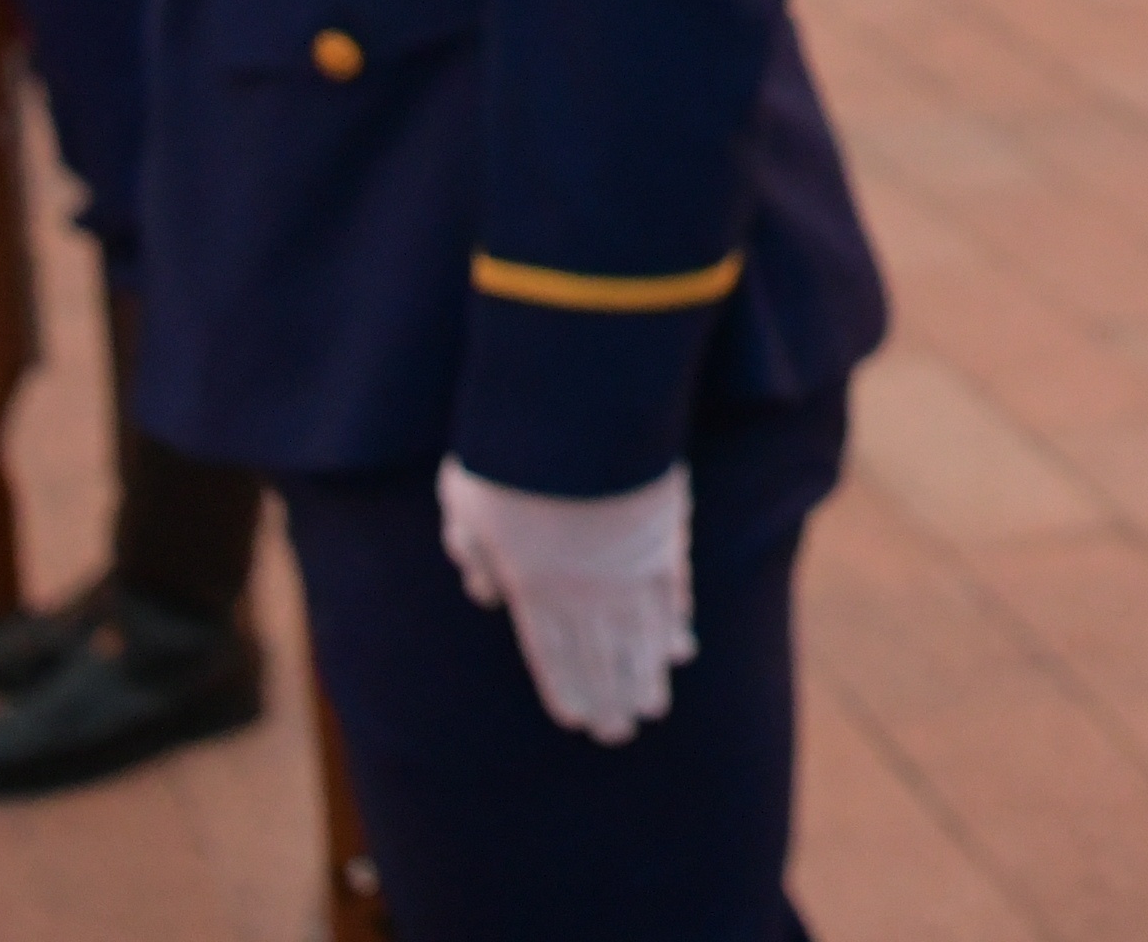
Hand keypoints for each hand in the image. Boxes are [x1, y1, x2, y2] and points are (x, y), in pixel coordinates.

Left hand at [435, 458, 692, 741]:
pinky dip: (676, 624)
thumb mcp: (466, 499)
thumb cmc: (510, 451)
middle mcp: (586, 588)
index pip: (552, 653)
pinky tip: (681, 647)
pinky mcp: (665, 534)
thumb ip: (471, 551)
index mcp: (534, 586)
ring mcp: (630, 565)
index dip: (565, 690)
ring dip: (646, 675)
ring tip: (653, 708)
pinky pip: (673, 594)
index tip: (578, 720)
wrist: (579, 413)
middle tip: (619, 734)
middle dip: (608, 698)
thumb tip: (484, 595)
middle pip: (600, 656)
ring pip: (640, 635)